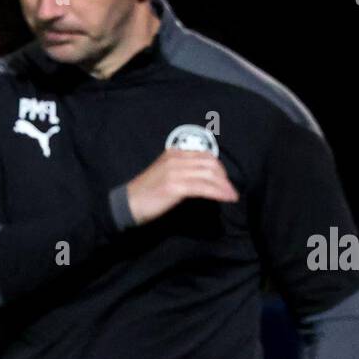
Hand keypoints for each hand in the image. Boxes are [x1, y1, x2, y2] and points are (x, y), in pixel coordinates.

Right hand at [119, 148, 238, 224]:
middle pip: (210, 163)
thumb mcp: (164, 175)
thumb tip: (202, 179)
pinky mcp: (175, 186)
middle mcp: (176, 159)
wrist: (127, 204)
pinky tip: (226, 198)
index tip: (225, 180)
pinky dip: (218, 193)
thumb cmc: (145, 194)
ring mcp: (175, 172)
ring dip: (224, 186)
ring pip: (209, 175)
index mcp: (173, 153)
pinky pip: (203, 188)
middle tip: (230, 189)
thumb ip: (181, 171)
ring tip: (232, 195)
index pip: (205, 155)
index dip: (219, 168)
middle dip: (224, 177)